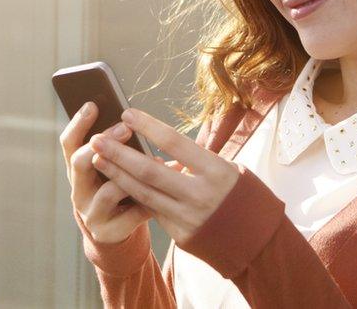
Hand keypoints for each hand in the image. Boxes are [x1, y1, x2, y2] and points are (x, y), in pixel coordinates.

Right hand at [59, 101, 180, 243]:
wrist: (115, 230)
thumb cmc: (118, 186)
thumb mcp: (113, 165)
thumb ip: (117, 146)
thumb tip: (133, 116)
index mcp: (78, 169)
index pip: (69, 143)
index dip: (78, 123)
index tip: (93, 104)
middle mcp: (78, 189)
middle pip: (79, 163)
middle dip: (105, 143)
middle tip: (125, 129)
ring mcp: (91, 212)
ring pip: (107, 191)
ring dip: (132, 175)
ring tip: (156, 161)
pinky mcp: (108, 231)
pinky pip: (130, 214)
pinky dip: (149, 201)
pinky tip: (166, 191)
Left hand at [89, 107, 240, 244]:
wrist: (260, 243)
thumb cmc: (245, 198)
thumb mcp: (230, 170)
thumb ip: (196, 161)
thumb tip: (161, 148)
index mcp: (216, 171)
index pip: (174, 142)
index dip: (147, 127)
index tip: (127, 113)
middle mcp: (199, 194)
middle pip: (149, 170)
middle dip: (118, 153)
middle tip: (97, 138)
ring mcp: (188, 218)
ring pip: (143, 193)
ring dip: (117, 175)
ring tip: (97, 159)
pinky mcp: (181, 235)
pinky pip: (153, 211)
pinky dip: (135, 196)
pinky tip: (118, 184)